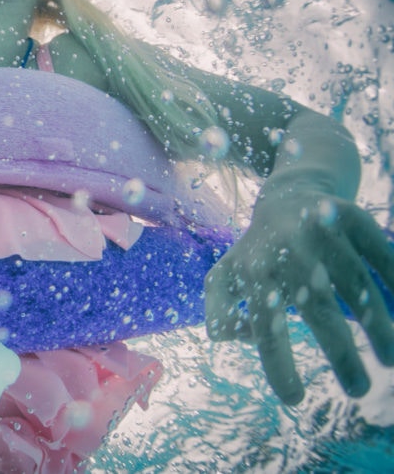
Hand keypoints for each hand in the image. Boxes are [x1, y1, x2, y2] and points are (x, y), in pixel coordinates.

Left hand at [204, 185, 393, 403]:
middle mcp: (286, 249)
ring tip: (390, 361)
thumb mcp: (223, 278)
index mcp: (253, 270)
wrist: (286, 197)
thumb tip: (241, 339)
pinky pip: (379, 251)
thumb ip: (219, 313)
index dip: (277, 363)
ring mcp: (320, 230)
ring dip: (378, 325)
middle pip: (318, 308)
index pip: (265, 324)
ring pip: (355, 283)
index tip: (294, 399)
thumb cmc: (256, 254)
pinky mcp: (350, 217)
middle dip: (340, 354)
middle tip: (358, 392)